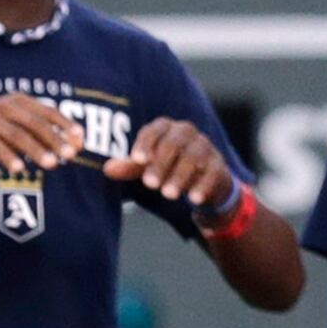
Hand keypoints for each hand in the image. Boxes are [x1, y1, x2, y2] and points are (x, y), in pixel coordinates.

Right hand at [0, 94, 86, 174]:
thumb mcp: (19, 130)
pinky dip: (8, 157)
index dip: (66, 124)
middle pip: (35, 123)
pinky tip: (19, 169)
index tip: (81, 140)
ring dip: (36, 150)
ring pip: (17, 134)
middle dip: (55, 139)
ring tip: (52, 165)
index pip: (47, 111)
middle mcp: (4, 105)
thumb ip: (44, 134)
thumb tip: (76, 146)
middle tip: (70, 156)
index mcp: (19, 101)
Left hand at [105, 116, 234, 207]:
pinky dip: (203, 185)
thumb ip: (130, 167)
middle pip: (174, 143)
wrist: (203, 180)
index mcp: (167, 128)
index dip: (146, 143)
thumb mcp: (148, 166)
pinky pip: (212, 173)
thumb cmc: (170, 167)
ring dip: (180, 176)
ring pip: (194, 157)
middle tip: (149, 185)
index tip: (137, 160)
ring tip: (167, 194)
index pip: (155, 130)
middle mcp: (187, 133)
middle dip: (161, 164)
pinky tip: (193, 199)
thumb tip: (108, 169)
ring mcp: (205, 147)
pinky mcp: (219, 165)